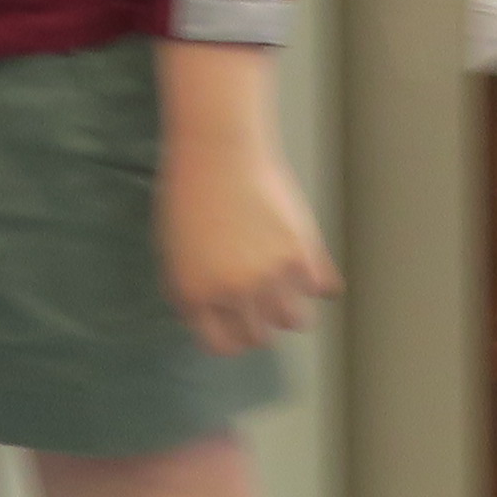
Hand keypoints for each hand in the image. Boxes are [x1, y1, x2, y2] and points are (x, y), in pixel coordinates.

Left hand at [158, 122, 340, 356]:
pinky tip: (308, 267)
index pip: (223, 345)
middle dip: (262, 323)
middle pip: (261, 337)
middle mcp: (234, 294)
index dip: (232, 337)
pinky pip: (322, 289)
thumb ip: (193, 291)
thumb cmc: (190, 193)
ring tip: (288, 288)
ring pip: (297, 321)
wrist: (218, 151)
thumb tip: (214, 322)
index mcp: (196, 296)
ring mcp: (270, 277)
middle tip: (265, 304)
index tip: (239, 326)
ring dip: (293, 308)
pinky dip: (318, 281)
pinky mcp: (302, 255)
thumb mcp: (173, 250)